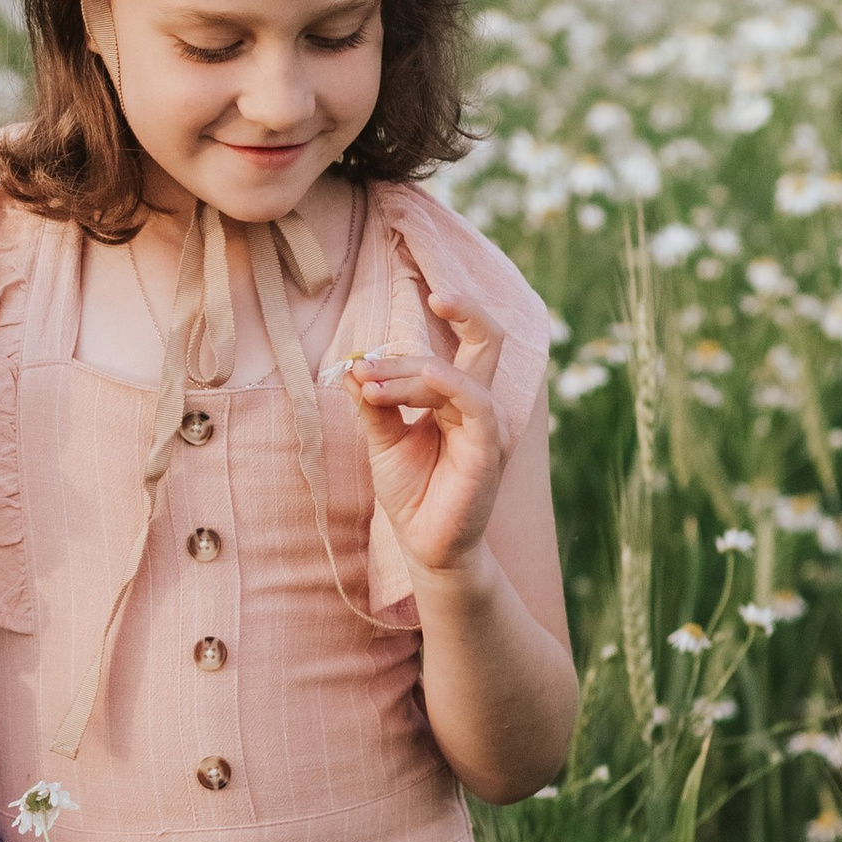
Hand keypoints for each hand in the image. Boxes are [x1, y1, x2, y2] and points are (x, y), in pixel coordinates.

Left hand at [343, 290, 510, 573]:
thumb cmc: (411, 491)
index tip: (361, 363)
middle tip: (429, 296)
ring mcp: (488, 424)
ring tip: (370, 384)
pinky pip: (477, 401)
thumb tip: (352, 365)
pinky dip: (449, 382)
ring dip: (409, 371)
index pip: (447, 348)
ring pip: (459, 371)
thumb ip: (373, 403)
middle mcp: (478, 403)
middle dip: (463, 307)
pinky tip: (424, 376)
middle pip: (487, 337)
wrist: (424, 545)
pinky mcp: (489, 446)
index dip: (401, 350)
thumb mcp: (382, 440)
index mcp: (457, 397)